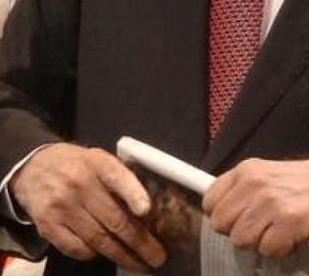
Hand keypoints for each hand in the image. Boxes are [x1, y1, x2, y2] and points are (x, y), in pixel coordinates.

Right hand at [10, 143, 164, 271]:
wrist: (35, 168)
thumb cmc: (79, 165)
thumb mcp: (101, 160)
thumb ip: (123, 178)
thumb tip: (152, 209)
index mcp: (99, 163)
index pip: (118, 178)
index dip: (134, 194)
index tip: (147, 210)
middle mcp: (79, 185)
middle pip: (114, 218)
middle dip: (140, 242)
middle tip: (157, 257)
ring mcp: (62, 207)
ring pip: (98, 238)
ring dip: (122, 255)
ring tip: (140, 264)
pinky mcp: (47, 226)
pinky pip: (75, 248)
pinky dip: (93, 254)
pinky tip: (106, 255)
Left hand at [203, 158, 308, 259]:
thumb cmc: (303, 184)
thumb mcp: (267, 175)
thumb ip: (241, 190)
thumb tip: (218, 215)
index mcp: (247, 170)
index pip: (211, 202)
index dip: (225, 215)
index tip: (240, 217)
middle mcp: (255, 184)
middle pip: (222, 225)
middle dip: (240, 231)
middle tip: (262, 226)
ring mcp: (271, 203)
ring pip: (241, 240)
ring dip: (260, 242)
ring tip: (278, 230)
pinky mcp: (289, 221)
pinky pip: (267, 249)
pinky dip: (280, 249)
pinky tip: (291, 236)